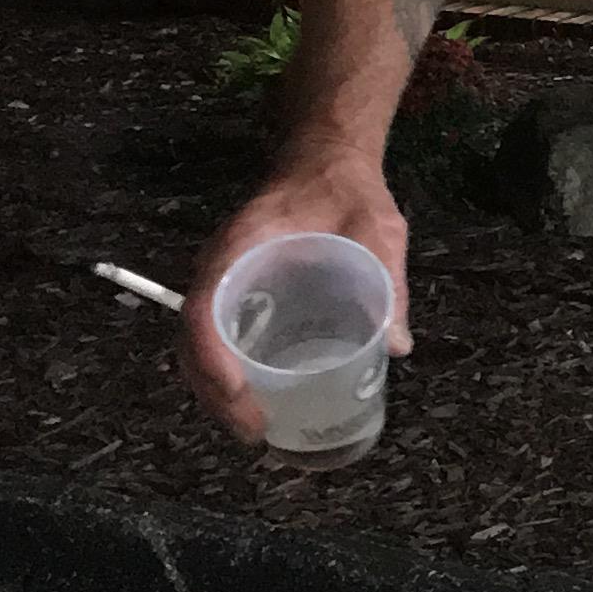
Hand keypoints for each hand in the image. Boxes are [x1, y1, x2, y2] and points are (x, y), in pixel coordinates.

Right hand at [179, 143, 410, 444]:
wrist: (327, 160)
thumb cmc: (348, 191)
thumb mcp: (378, 229)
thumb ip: (389, 281)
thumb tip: (398, 346)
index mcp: (243, 246)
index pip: (205, 308)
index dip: (213, 358)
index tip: (239, 396)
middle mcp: (221, 266)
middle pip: (194, 338)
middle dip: (214, 392)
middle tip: (256, 430)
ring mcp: (223, 279)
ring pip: (199, 343)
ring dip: (215, 390)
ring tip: (254, 427)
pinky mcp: (235, 290)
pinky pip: (216, 335)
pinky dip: (224, 372)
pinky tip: (256, 399)